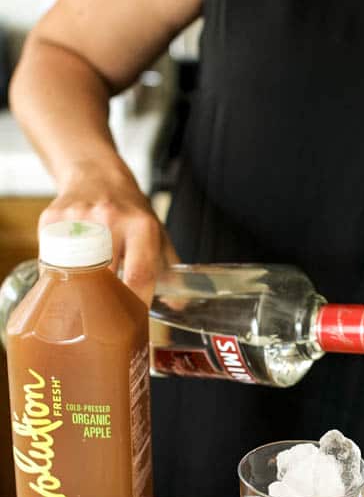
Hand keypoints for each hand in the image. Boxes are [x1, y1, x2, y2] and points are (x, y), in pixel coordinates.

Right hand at [38, 162, 178, 305]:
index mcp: (141, 225)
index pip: (140, 274)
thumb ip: (169, 268)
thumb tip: (179, 305)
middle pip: (105, 278)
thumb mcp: (156, 231)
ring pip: (76, 274)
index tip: (133, 322)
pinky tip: (68, 272)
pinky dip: (60, 274)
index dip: (136, 303)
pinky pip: (52, 261)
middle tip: (106, 319)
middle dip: (106, 303)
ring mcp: (78, 218)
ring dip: (79, 292)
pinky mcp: (52, 220)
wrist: (96, 174)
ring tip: (84, 301)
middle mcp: (110, 219)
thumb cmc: (129, 210)